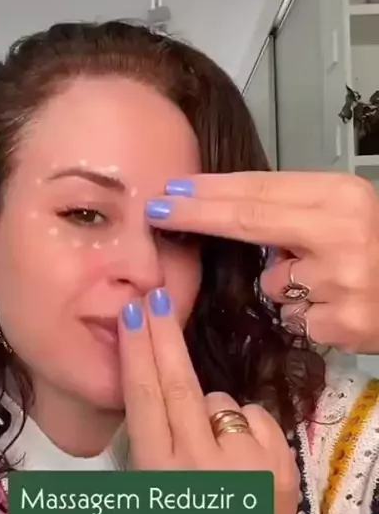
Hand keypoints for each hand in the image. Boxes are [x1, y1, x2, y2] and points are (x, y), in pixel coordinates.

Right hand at [118, 287, 298, 513]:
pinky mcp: (281, 468)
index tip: (134, 312)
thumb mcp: (147, 483)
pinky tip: (240, 460)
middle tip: (154, 297)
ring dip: (212, 413)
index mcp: (159, 472)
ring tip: (210, 452)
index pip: (146, 399)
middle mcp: (201, 466)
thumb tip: (157, 368)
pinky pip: (257, 417)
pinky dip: (245, 427)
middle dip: (164, 338)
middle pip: (181, 387)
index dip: (139, 353)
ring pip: (223, 402)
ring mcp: (247, 467)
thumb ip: (155, 431)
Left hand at [145, 171, 378, 353]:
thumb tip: (227, 211)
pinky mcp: (341, 324)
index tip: (170, 190)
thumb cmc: (378, 249)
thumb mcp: (343, 213)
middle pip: (251, 222)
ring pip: (273, 284)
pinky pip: (295, 318)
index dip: (210, 191)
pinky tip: (336, 308)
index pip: (260, 191)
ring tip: (327, 282)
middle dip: (199, 215)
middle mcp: (343, 234)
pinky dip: (307, 315)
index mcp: (342, 197)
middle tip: (156, 210)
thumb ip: (293, 212)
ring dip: (284, 286)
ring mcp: (342, 282)